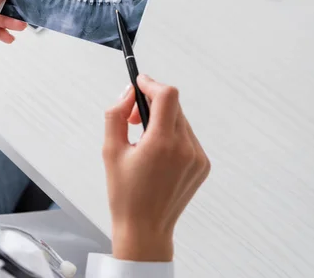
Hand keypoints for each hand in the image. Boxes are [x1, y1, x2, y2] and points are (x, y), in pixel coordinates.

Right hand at [103, 75, 210, 261]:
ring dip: (163, 119)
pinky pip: (188, 136)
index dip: (151, 84)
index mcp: (162, 144)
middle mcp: (185, 148)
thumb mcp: (110, 151)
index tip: (139, 83)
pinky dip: (173, 135)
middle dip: (152, 103)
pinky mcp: (203, 165)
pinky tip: (159, 153)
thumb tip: (129, 93)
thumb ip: (117, 115)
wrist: (145, 230)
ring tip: (145, 139)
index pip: (167, 95)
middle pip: (173, 105)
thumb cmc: (124, 194)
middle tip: (133, 118)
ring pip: (181, 120)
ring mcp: (197, 157)